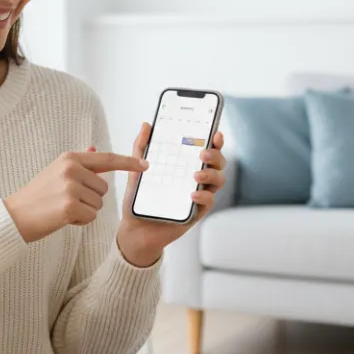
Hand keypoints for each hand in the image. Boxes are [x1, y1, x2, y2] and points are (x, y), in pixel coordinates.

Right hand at [5, 151, 147, 242]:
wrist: (14, 216)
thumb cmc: (37, 195)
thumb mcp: (56, 171)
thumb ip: (78, 162)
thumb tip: (94, 148)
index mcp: (70, 158)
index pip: (106, 159)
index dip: (128, 163)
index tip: (145, 166)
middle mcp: (71, 169)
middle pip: (104, 188)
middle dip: (91, 198)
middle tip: (66, 200)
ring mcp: (70, 187)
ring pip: (98, 204)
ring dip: (85, 211)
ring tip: (62, 208)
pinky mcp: (69, 207)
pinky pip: (91, 217)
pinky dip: (80, 222)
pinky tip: (62, 218)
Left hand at [116, 124, 227, 267]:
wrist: (135, 228)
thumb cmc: (140, 199)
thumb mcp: (137, 170)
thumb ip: (142, 147)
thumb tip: (146, 125)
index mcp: (186, 165)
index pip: (206, 149)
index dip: (216, 141)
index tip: (216, 133)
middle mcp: (196, 178)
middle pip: (218, 163)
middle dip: (216, 155)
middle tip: (203, 153)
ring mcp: (199, 194)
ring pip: (218, 180)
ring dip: (211, 173)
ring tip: (196, 174)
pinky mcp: (197, 211)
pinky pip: (209, 201)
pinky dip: (204, 195)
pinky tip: (193, 193)